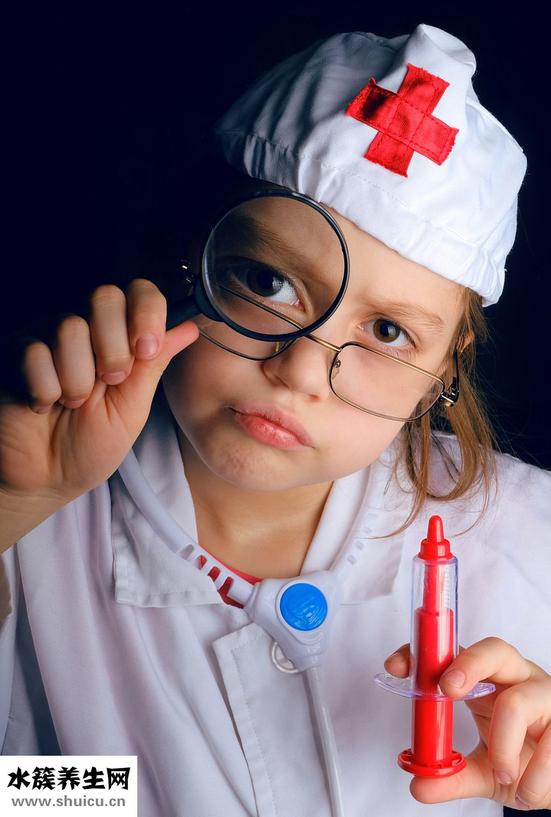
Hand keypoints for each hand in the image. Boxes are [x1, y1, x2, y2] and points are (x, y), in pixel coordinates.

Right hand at [0, 278, 198, 503]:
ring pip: (70, 327)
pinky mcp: (13, 351)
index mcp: (118, 337)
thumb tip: (189, 328)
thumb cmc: (91, 446)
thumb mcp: (133, 407)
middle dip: (114, 348)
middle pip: (105, 297)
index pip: (139, 293)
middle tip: (109, 383)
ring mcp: (46, 336)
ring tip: (72, 404)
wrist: (49, 480)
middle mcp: (84, 328)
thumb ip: (154, 364)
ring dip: (78, 380)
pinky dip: (45, 390)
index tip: (146, 350)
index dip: (147, 313)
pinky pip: (35, 352)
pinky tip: (43, 406)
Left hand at [384, 637, 550, 809]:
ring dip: (504, 744)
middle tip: (447, 690)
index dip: (425, 654)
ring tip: (504, 774)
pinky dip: (536, 774)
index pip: (454, 653)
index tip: (396, 666)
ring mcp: (545, 696)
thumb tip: (418, 784)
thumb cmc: (525, 760)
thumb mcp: (485, 771)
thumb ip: (452, 776)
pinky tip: (527, 790)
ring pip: (518, 701)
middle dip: (467, 666)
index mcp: (489, 681)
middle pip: (493, 650)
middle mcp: (517, 679)